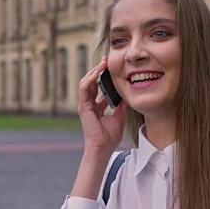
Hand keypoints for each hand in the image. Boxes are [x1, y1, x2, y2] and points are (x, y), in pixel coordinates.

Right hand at [71, 57, 127, 199]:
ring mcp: (85, 105)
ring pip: (86, 82)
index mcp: (96, 107)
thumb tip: (126, 99)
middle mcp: (89, 104)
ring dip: (93, 71)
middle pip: (91, 82)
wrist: (102, 149)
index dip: (103, 77)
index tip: (110, 67)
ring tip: (102, 63)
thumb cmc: (109, 138)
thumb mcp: (119, 119)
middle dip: (98, 70)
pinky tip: (97, 72)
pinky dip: (90, 79)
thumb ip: (121, 108)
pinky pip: (84, 89)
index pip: (98, 88)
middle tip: (106, 59)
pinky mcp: (83, 107)